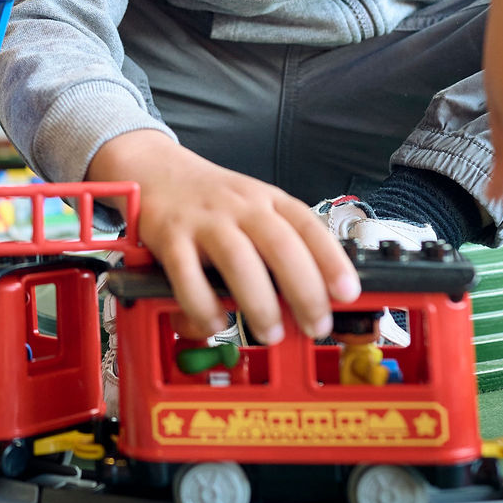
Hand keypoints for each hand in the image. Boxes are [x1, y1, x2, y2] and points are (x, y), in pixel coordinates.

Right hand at [89, 131, 359, 342]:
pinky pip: (187, 277)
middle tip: (316, 326)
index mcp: (267, 199)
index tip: (348, 292)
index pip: (308, 226)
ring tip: (271, 333)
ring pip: (238, 260)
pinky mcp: (169, 237)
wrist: (154, 169)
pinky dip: (204, 305)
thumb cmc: (212, 200)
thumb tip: (313, 295)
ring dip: (259, 303)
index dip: (332, 260)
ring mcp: (204, 220)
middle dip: (304, 291)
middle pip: (280, 245)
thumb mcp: (253, 206)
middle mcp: (239, 206)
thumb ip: (280, 243)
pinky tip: (216, 321)